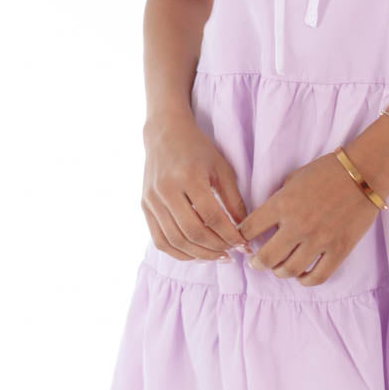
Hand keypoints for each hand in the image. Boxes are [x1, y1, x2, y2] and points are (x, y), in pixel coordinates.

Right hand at [141, 112, 251, 263]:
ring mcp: (152, 200)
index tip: (244, 244)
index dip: (230, 235)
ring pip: (175, 241)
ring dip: (199, 254)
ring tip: (218, 256)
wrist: (164, 133)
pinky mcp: (144, 206)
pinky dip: (178, 252)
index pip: (212, 217)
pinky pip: (160, 240)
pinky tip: (196, 253)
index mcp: (189, 176)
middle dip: (216, 248)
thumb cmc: (198, 149)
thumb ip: (233, 199)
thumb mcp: (221, 168)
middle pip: (192, 232)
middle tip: (232, 253)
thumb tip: (243, 229)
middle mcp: (167, 190)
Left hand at [235, 151, 382, 286]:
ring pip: (290, 270)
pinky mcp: (339, 250)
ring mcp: (319, 240)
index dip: (242, 238)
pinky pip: (318, 276)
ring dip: (280, 272)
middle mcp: (297, 225)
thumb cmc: (327, 170)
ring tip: (280, 269)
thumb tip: (268, 221)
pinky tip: (302, 275)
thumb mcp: (294, 178)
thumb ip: (279, 199)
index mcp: (282, 204)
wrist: (363, 172)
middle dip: (258, 263)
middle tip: (257, 263)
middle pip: (266, 258)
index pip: (249, 229)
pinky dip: (306, 280)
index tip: (243, 242)